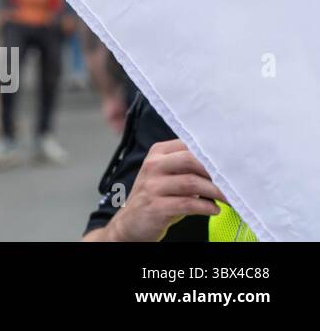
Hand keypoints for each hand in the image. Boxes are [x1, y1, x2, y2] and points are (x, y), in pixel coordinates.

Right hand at [105, 140, 226, 241]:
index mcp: (157, 153)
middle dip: (216, 172)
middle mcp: (153, 166)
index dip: (212, 154)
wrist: (131, 222)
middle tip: (235, 183)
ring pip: (192, 183)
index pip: (188, 145)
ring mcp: (152, 186)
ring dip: (216, 192)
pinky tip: (214, 210)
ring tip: (231, 200)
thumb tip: (224, 167)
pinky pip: (187, 204)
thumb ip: (188, 167)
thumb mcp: (167, 176)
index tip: (233, 163)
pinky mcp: (155, 207)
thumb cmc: (157, 198)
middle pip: (190, 160)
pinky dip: (205, 207)